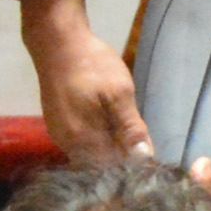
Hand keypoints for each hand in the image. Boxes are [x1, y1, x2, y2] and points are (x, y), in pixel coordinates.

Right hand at [14, 0, 149, 166]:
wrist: (57, 42)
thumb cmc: (90, 64)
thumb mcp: (118, 92)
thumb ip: (130, 127)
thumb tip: (144, 157)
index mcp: (82, 140)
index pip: (113, 168)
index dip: (134, 166)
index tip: (153, 162)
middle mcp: (67, 144)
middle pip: (101, 164)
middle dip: (123, 160)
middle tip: (146, 150)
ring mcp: (61, 134)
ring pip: (92, 153)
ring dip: (113, 149)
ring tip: (133, 140)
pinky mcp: (60, 124)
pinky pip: (84, 141)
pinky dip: (101, 139)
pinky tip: (114, 129)